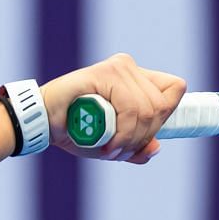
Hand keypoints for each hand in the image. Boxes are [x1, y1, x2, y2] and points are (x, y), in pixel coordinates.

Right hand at [40, 53, 185, 163]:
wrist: (43, 124)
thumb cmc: (76, 131)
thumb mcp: (113, 144)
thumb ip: (135, 146)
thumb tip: (156, 147)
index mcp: (137, 79)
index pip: (175, 88)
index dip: (167, 115)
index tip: (145, 137)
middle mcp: (131, 68)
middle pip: (162, 106)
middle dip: (143, 137)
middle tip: (119, 152)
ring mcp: (119, 68)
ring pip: (148, 110)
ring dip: (131, 140)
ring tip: (110, 150)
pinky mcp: (106, 73)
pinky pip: (130, 109)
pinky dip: (122, 134)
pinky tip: (106, 144)